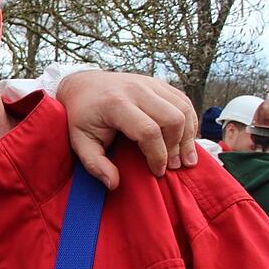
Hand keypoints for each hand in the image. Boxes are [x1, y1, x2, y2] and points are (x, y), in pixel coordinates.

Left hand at [57, 71, 197, 189]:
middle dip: (176, 147)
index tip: (157, 172)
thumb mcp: (79, 142)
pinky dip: (189, 122)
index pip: (148, 131)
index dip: (157, 155)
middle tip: (172, 166)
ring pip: (183, 109)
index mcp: (116, 104)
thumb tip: (113, 184)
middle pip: (172, 119)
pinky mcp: (159, 84)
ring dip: (188, 135)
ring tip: (184, 158)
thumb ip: (95, 164)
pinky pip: (184, 101)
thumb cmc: (81, 117)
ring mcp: (150, 84)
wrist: (83, 86)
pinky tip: (185, 140)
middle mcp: (137, 89)